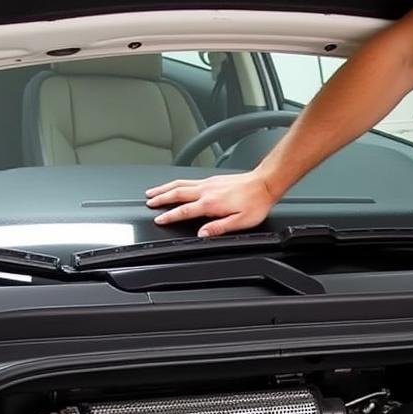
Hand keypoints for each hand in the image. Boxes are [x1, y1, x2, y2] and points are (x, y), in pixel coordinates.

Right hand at [144, 171, 276, 236]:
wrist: (264, 184)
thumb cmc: (255, 203)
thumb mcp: (240, 222)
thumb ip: (219, 228)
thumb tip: (202, 234)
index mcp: (211, 203)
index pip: (184, 210)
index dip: (169, 216)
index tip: (159, 219)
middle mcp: (206, 190)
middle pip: (176, 193)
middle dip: (160, 198)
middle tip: (148, 201)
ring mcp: (208, 183)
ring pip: (180, 183)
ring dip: (164, 188)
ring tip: (153, 191)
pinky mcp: (212, 179)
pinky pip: (188, 180)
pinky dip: (176, 182)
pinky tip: (174, 185)